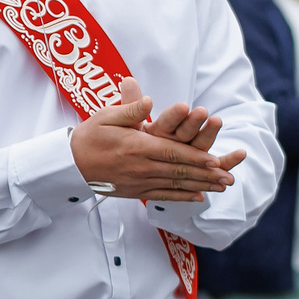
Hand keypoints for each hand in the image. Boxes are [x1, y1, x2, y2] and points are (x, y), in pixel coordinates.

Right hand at [69, 80, 245, 201]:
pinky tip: (198, 197)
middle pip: (180, 171)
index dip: (196, 158)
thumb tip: (148, 101)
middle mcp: (141, 167)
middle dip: (207, 175)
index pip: (173, 153)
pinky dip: (182, 197)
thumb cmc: (88, 137)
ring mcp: (139, 181)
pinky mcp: (136, 191)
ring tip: (222, 187)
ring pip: (176, 185)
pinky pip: (163, 195)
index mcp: (136, 147)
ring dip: (201, 186)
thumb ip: (128, 109)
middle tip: (229, 177)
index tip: (216, 160)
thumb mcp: (104, 117)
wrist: (69, 164)